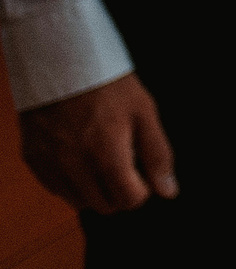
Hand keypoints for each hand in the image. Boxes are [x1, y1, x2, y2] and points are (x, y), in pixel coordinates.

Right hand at [18, 72, 175, 213]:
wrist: (63, 63)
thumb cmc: (109, 86)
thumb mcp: (144, 112)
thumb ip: (157, 155)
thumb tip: (169, 192)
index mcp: (106, 154)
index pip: (129, 200)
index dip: (142, 190)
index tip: (143, 174)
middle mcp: (75, 165)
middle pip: (104, 206)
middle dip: (120, 192)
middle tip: (125, 166)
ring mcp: (50, 164)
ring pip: (79, 202)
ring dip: (96, 190)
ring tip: (103, 160)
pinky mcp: (33, 160)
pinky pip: (56, 188)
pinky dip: (71, 182)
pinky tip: (81, 158)